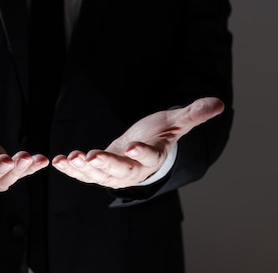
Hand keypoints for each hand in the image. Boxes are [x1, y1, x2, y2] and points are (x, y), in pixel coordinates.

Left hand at [52, 97, 224, 188]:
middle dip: (105, 164)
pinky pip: (84, 173)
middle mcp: (134, 170)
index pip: (149, 157)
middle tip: (91, 156)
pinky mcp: (99, 172)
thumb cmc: (160, 134)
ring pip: (99, 175)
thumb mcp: (175, 122)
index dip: (142, 152)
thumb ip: (193, 114)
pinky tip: (58, 161)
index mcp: (153, 158)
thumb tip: (219, 102)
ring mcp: (115, 174)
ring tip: (70, 159)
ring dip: (83, 168)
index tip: (133, 146)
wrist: (144, 148)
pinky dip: (71, 169)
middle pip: (120, 170)